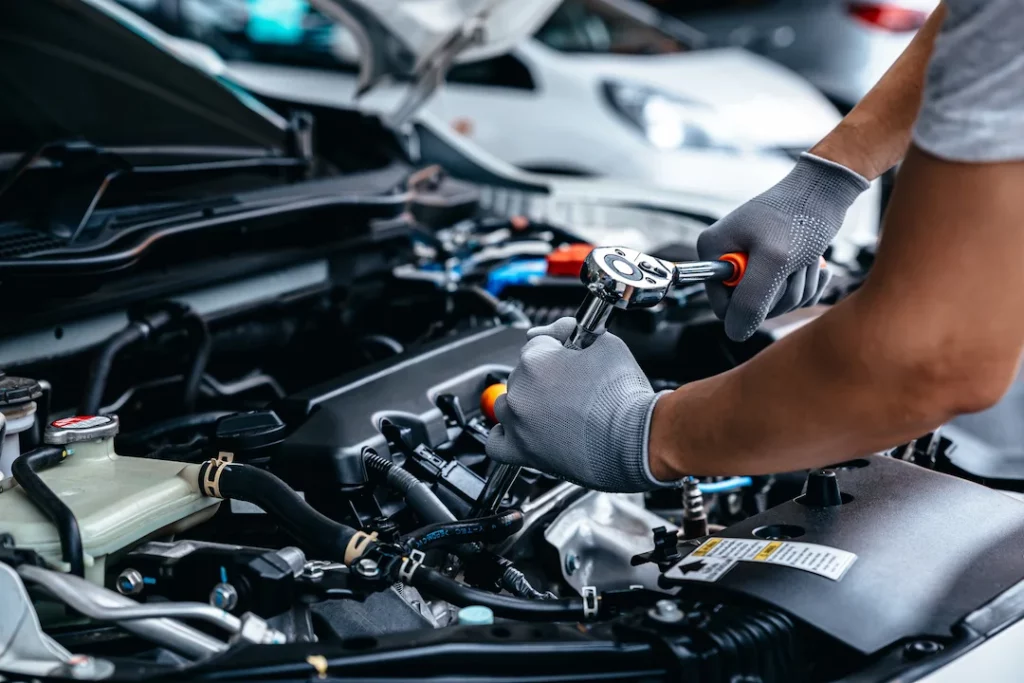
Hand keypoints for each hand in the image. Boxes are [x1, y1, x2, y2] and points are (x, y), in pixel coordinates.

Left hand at [486, 318, 677, 491]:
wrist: (635, 440)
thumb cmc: (624, 396)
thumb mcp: (607, 345)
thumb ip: (577, 330)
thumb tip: (564, 329)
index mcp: (536, 359)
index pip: (537, 342)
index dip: (558, 347)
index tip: (571, 354)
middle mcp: (520, 390)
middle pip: (522, 374)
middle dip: (546, 377)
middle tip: (573, 387)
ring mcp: (517, 422)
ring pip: (508, 405)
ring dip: (527, 404)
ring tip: (556, 410)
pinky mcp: (522, 452)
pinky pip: (496, 443)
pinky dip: (505, 436)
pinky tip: (523, 431)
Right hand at [697, 153, 869, 341]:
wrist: (827, 189)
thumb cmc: (799, 215)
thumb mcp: (774, 261)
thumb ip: (750, 301)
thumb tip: (734, 333)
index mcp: (714, 251)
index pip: (722, 306)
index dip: (750, 305)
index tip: (772, 279)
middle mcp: (728, 257)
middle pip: (750, 307)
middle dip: (781, 292)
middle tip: (793, 263)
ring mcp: (752, 263)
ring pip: (775, 303)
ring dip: (799, 286)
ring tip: (805, 257)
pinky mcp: (775, 266)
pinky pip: (791, 295)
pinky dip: (808, 284)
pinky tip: (813, 263)